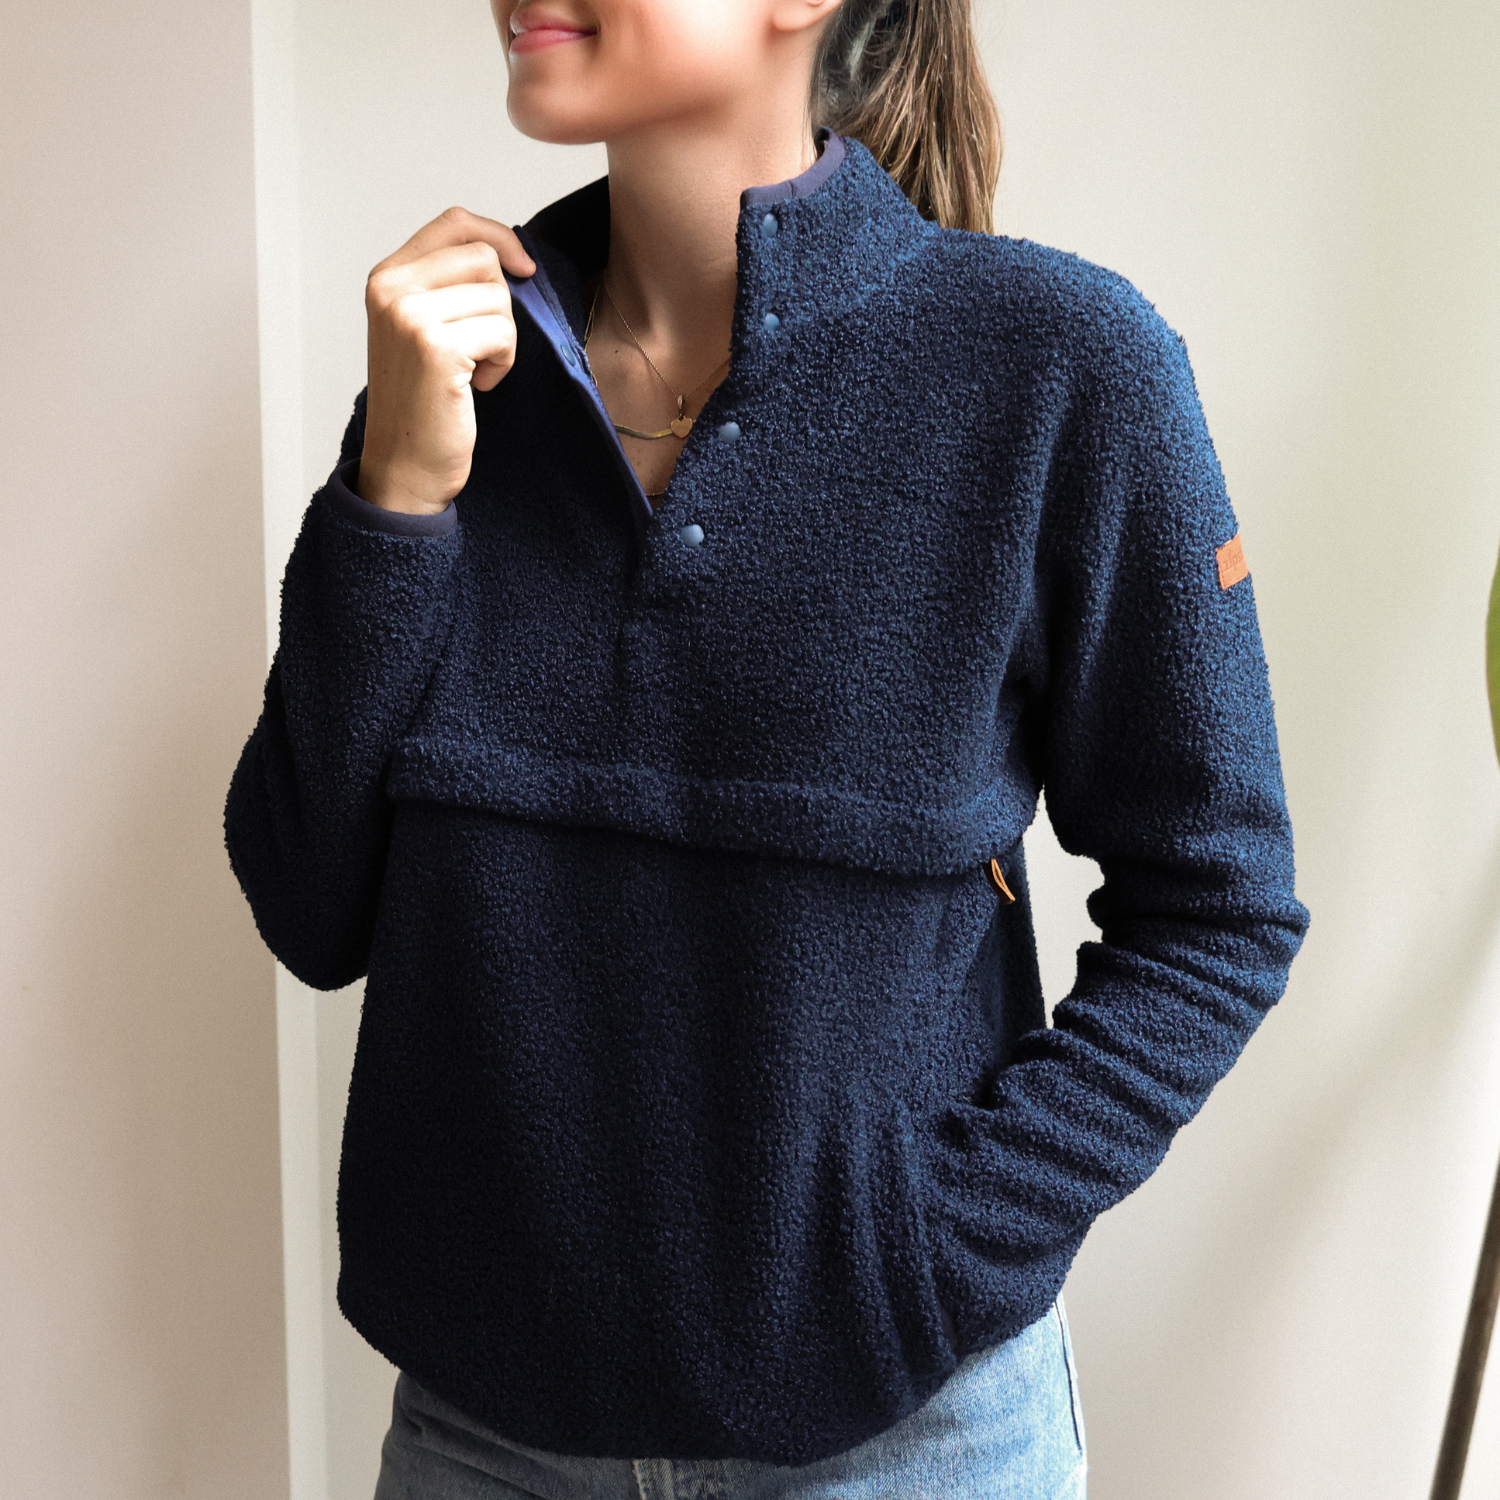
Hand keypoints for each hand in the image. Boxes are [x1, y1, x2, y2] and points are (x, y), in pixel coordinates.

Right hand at [357, 207, 536, 514]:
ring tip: (475, 370)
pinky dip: (503, 362)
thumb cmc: (423, 403)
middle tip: (482, 347)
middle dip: (501, 305)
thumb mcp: (423, 329)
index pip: (454, 223)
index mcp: (387, 278)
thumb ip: (448, 286)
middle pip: (484, 259)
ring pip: (498, 297)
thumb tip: (510, 255)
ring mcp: (410, 316)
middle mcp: (392, 289)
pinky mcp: (436, 347)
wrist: (406, 465)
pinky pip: (503, 332)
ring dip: (503, 338)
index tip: (524, 269)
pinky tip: (478, 386)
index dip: (499, 238)